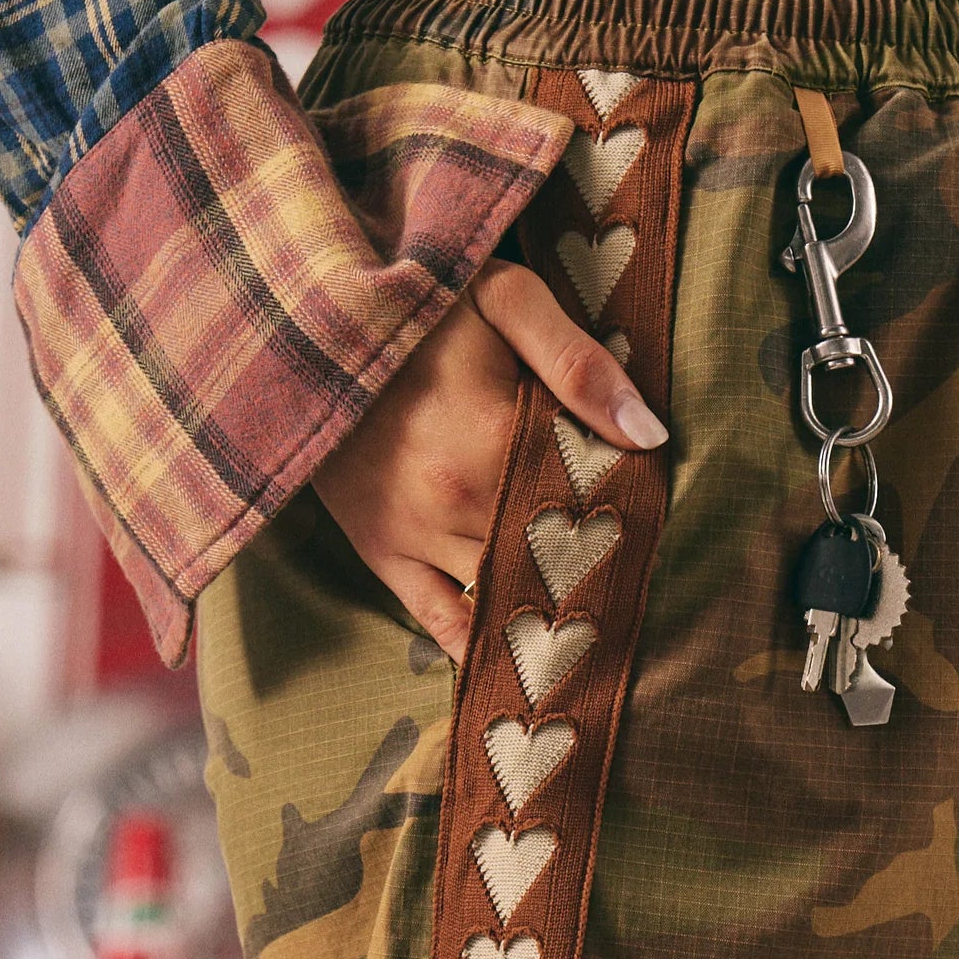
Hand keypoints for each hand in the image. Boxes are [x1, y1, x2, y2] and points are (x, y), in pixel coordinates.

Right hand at [309, 257, 666, 660]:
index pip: (595, 498)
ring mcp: (418, 535)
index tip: (663, 524)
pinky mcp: (382, 554)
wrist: (295, 319)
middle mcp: (460, 501)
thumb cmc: (412, 302)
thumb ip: (579, 363)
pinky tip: (531, 661)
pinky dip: (489, 647)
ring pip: (509, 598)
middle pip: (557, 555)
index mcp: (499, 438)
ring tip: (605, 629)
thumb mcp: (502, 297)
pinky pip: (445, 625)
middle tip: (647, 585)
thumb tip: (650, 435)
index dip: (634, 512)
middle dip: (600, 568)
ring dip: (553, 611)